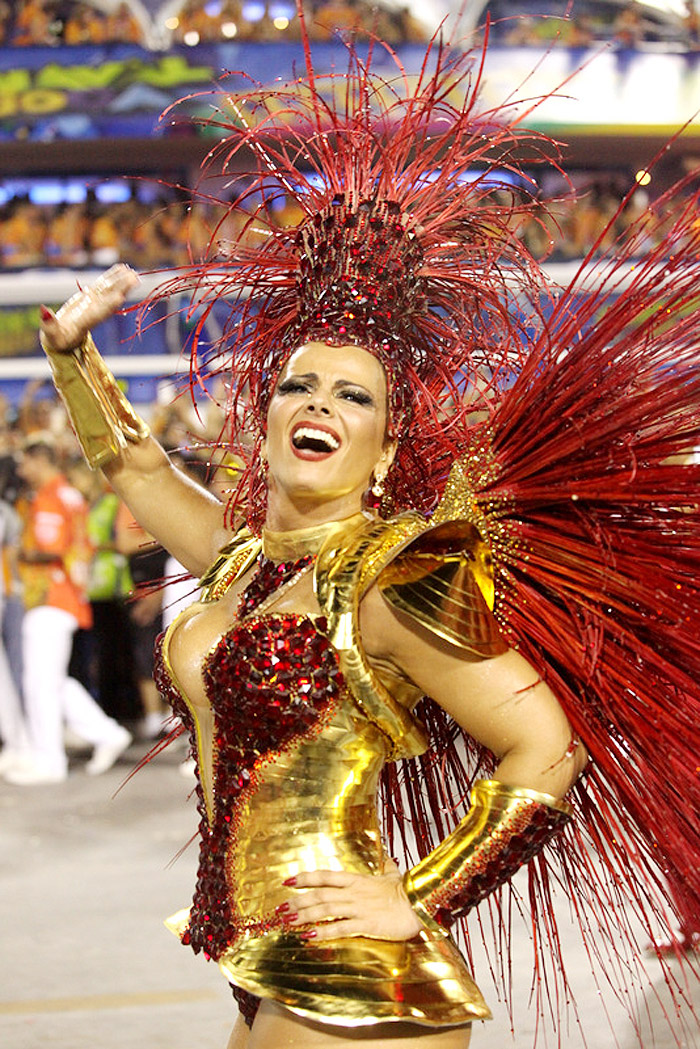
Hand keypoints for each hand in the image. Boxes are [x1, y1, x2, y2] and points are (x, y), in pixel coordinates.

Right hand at [40, 264, 140, 352]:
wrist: (61, 337)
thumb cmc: (56, 339)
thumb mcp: (52, 334)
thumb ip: (49, 324)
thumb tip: (44, 310)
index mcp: (87, 320)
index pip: (101, 312)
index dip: (111, 304)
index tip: (120, 297)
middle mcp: (94, 311)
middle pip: (110, 298)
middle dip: (122, 289)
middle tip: (134, 278)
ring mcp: (94, 302)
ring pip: (110, 289)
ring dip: (121, 280)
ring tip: (132, 271)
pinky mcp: (90, 296)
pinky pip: (103, 284)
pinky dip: (112, 276)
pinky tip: (122, 268)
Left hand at [279, 868, 422, 942]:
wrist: (420, 903)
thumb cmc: (407, 891)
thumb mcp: (394, 876)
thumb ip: (387, 869)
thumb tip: (389, 859)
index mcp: (357, 880)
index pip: (326, 876)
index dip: (305, 878)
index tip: (288, 881)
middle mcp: (353, 893)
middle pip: (320, 894)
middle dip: (298, 901)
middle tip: (280, 908)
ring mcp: (358, 908)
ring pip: (325, 909)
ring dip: (305, 915)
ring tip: (288, 921)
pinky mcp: (366, 924)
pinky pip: (340, 927)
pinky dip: (323, 931)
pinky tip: (309, 936)